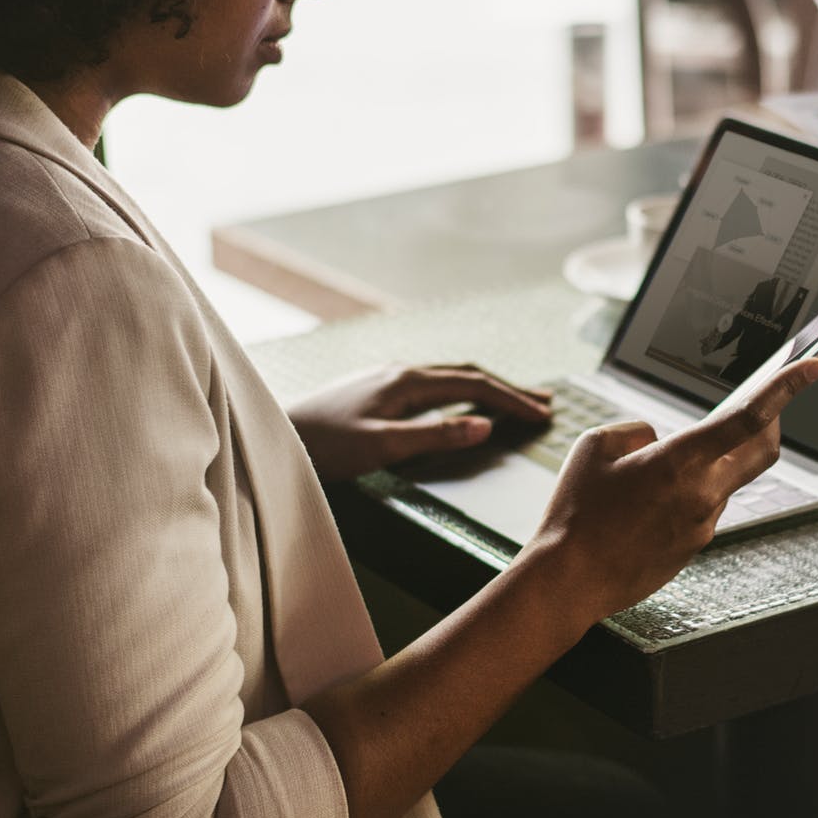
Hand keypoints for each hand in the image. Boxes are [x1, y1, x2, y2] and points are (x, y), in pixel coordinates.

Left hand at [287, 363, 550, 480]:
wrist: (273, 435)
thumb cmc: (323, 446)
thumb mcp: (382, 446)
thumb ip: (435, 436)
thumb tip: (484, 425)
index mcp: (407, 382)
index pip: (474, 385)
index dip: (512, 399)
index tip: (543, 414)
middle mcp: (400, 371)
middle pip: (467, 373)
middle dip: (508, 388)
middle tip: (544, 402)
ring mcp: (387, 377)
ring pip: (449, 376)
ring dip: (486, 387)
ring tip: (513, 400)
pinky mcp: (375, 389)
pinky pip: (432, 384)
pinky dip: (460, 391)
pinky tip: (460, 401)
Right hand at [519, 357, 817, 624]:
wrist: (569, 582)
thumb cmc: (575, 513)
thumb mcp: (595, 447)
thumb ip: (637, 431)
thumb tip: (660, 440)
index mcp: (680, 461)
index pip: (749, 417)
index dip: (786, 387)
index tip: (813, 367)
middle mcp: (703, 494)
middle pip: (762, 451)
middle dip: (772, 422)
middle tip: (765, 404)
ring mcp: (703, 525)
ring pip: (725, 481)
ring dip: (710, 464)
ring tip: (654, 473)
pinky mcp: (694, 548)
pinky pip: (703, 508)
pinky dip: (688, 494)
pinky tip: (646, 504)